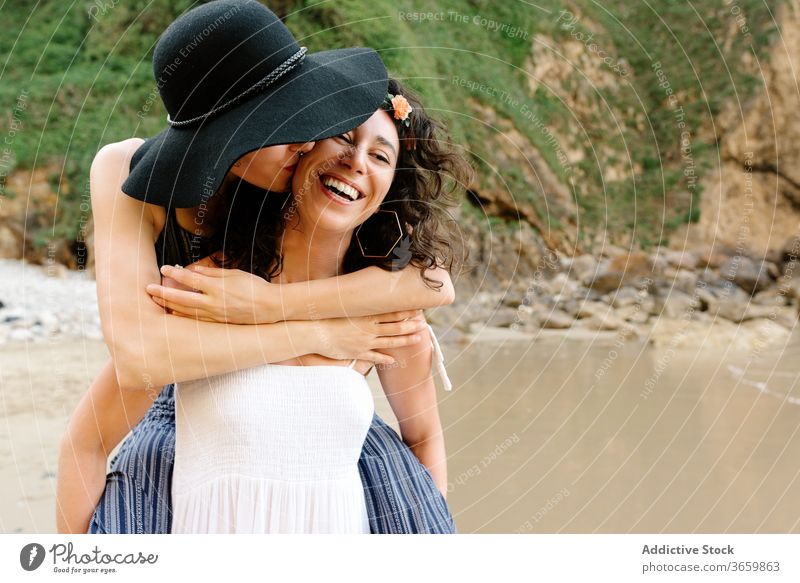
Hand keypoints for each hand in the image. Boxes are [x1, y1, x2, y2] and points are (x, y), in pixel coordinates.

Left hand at [146, 256, 272, 323]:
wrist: (270, 308)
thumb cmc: (255, 287)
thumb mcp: (235, 274)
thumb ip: (213, 272)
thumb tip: (195, 269)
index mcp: (218, 287)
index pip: (190, 279)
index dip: (175, 273)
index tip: (164, 268)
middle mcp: (214, 302)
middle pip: (182, 298)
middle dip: (164, 293)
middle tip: (148, 288)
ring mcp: (215, 315)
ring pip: (186, 311)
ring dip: (169, 305)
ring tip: (156, 300)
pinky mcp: (218, 323)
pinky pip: (196, 320)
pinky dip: (183, 316)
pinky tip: (174, 313)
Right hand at [311, 310, 427, 365]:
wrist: (314, 333)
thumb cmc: (326, 317)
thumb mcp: (343, 307)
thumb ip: (356, 303)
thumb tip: (364, 294)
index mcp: (365, 315)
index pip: (390, 312)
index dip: (405, 311)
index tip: (417, 309)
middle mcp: (368, 328)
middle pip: (395, 327)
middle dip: (411, 325)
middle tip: (423, 323)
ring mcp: (364, 342)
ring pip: (390, 341)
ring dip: (405, 340)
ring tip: (418, 338)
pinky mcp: (358, 353)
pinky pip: (375, 357)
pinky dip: (385, 358)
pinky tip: (394, 360)